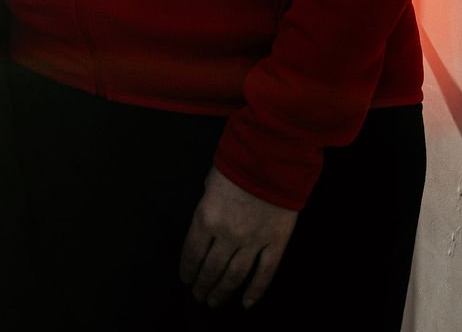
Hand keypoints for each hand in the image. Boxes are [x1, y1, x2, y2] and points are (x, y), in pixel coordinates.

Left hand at [178, 167, 298, 308]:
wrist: (272, 158)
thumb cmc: (237, 164)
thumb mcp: (210, 183)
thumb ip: (207, 207)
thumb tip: (207, 224)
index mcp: (206, 218)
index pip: (192, 253)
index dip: (188, 269)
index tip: (186, 280)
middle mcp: (227, 234)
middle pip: (211, 268)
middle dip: (202, 284)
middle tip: (198, 295)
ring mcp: (252, 241)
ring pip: (234, 275)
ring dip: (222, 291)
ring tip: (214, 301)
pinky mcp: (275, 242)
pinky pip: (264, 272)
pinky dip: (256, 290)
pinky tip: (247, 303)